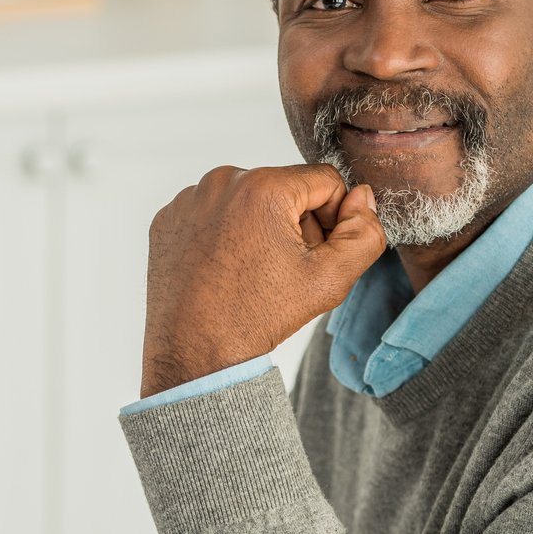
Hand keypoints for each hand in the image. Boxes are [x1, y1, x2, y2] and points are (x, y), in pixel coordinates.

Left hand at [140, 164, 382, 395]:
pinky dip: (226, 234)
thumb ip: (363, 234)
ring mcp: (190, 198)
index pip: (326, 181)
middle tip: (284, 270)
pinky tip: (225, 269)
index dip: (334, 219)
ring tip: (253, 272)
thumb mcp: (329, 280)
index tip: (316, 255)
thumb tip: (363, 198)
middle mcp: (221, 181)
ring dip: (262, 228)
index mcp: (263, 186)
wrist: (194, 352)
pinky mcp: (169, 217)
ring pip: (249, 199)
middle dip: (296, 224)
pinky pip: (214, 212)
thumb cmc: (256, 317)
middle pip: (285, 190)